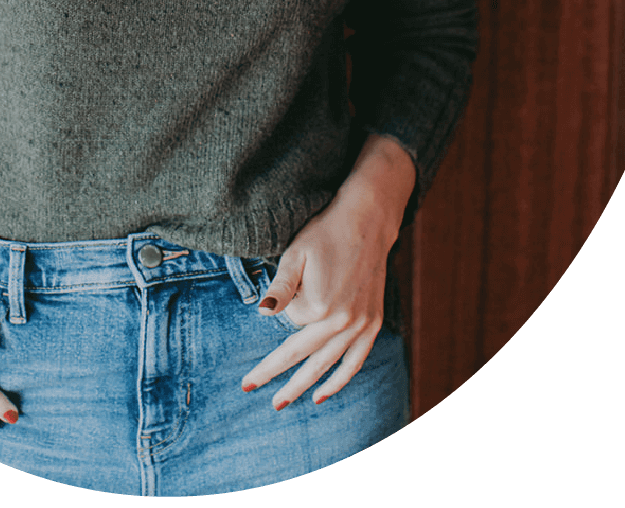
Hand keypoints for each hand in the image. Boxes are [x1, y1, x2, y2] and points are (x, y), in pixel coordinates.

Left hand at [242, 136, 414, 409]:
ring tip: (282, 403)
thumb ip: (280, 286)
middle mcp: (341, 321)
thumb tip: (263, 313)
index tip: (271, 304)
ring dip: (303, 386)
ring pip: (327, 366)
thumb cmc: (325, 233)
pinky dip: (339, 381)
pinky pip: (354, 362)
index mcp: (319, 305)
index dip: (282, 309)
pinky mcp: (373, 323)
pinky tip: (322, 394)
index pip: (289, 323)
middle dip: (276, 376)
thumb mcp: (295, 254)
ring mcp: (360, 325)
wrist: (367, 221)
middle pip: (302, 356)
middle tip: (251, 390)